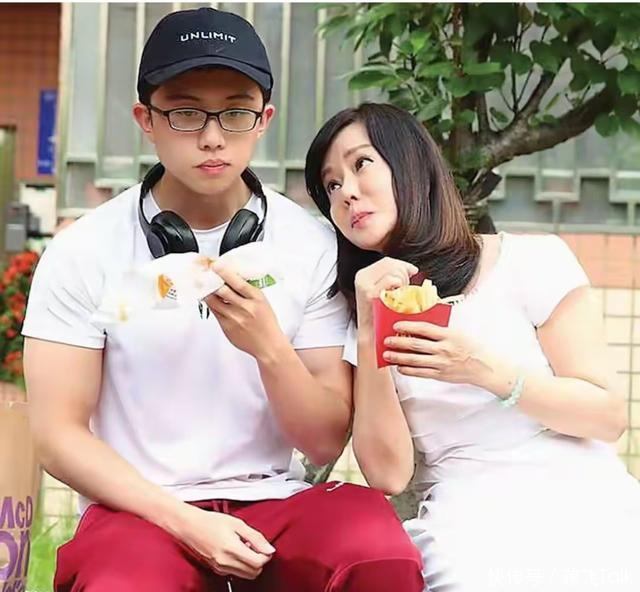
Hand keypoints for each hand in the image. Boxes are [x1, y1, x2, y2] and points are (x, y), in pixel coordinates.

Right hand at [179, 505, 274, 579]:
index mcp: (232, 549)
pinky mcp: (217, 570)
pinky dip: (241, 565)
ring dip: (250, 564)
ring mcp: (220, 568)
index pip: (258, 563)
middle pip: (254, 572)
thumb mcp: (237, 523)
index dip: (265, 555)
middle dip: (259, 560)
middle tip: (254, 545)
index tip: (263, 546)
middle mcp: (226, 562)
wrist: (190, 526)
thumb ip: (256, 537)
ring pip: (246, 575)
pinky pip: (236, 572)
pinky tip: (236, 551)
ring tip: (244, 546)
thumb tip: (270, 549)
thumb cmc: (212, 521)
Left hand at [203, 263, 284, 359]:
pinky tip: (209, 298)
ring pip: (214, 301)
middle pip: (222, 291)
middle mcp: (245, 308)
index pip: (238, 283)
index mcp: (257, 299)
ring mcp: (234, 319)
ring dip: (206, 292)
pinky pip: (214, 312)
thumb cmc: (266, 323)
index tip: (216, 265)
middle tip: (204, 274)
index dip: (225, 273)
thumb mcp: (263, 302)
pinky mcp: (226, 328)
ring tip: (202, 285)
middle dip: (211, 281)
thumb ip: (248, 291)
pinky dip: (211, 304)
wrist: (268, 345)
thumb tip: (230, 277)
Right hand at [354, 258, 418, 327]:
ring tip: (401, 297)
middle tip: (405, 291)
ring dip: (403, 283)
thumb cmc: (382, 316)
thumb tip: (413, 269)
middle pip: (391, 264)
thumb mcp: (385, 292)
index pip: (387, 262)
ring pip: (394, 271)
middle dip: (404, 275)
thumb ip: (394, 277)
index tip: (413, 272)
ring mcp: (365, 285)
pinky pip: (392, 280)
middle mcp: (362, 277)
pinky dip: (400, 287)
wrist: (373, 336)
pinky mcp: (370, 294)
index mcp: (363, 275)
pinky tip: (399, 298)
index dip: (403, 265)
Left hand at [382, 321, 511, 389]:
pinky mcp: (440, 375)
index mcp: (449, 335)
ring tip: (387, 354)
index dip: (408, 326)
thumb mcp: (458, 333)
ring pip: (415, 360)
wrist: (485, 367)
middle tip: (386, 340)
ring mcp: (441, 363)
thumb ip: (440, 330)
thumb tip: (418, 326)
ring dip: (398, 357)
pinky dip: (407, 370)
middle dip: (398, 342)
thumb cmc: (471, 347)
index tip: (396, 325)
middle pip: (415, 344)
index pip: (424, 328)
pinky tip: (399, 367)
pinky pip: (420, 373)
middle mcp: (444, 349)